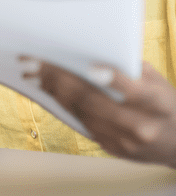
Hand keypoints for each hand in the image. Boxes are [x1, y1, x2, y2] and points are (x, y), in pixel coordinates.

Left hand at [26, 59, 175, 167]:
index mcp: (157, 104)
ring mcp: (123, 140)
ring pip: (80, 112)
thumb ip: (130, 68)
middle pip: (94, 101)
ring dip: (53, 90)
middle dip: (60, 79)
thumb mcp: (158, 82)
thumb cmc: (164, 103)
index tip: (92, 68)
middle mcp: (140, 125)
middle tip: (34, 61)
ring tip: (33, 72)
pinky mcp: (110, 147)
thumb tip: (92, 48)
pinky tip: (47, 87)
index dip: (113, 80)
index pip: (134, 91)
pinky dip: (61, 102)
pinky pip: (80, 121)